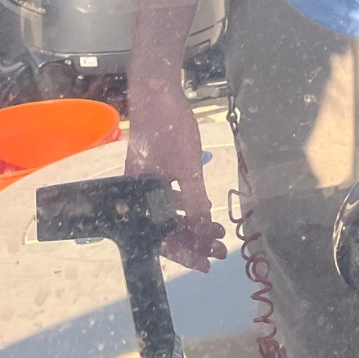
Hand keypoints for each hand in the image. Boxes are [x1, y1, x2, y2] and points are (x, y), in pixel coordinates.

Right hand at [126, 80, 226, 272]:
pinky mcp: (155, 171)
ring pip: (170, 215)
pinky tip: (206, 209)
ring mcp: (146, 183)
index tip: (206, 265)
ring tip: (219, 232)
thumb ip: (195, 201)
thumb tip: (205, 233)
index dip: (184, 254)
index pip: (160, 239)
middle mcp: (138, 197)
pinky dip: (189, 206)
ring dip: (194, 224)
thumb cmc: (168, 129)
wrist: (157, 92)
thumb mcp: (186, 167)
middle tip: (220, 249)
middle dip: (194, 241)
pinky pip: (172, 198)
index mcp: (138, 200)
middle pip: (165, 230)